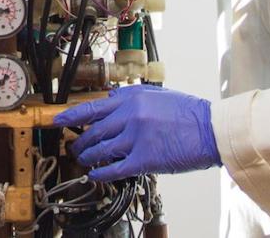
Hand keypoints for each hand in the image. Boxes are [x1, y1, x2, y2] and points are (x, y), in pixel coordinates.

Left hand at [53, 85, 219, 181]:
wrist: (211, 130)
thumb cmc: (188, 113)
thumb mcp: (157, 95)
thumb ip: (131, 97)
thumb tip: (110, 100)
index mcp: (131, 97)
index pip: (92, 107)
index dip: (70, 115)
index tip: (58, 120)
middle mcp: (129, 115)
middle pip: (92, 130)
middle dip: (78, 141)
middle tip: (73, 146)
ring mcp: (135, 137)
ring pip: (100, 149)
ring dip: (87, 157)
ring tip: (82, 160)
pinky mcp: (144, 159)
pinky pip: (114, 168)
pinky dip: (100, 173)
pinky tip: (94, 174)